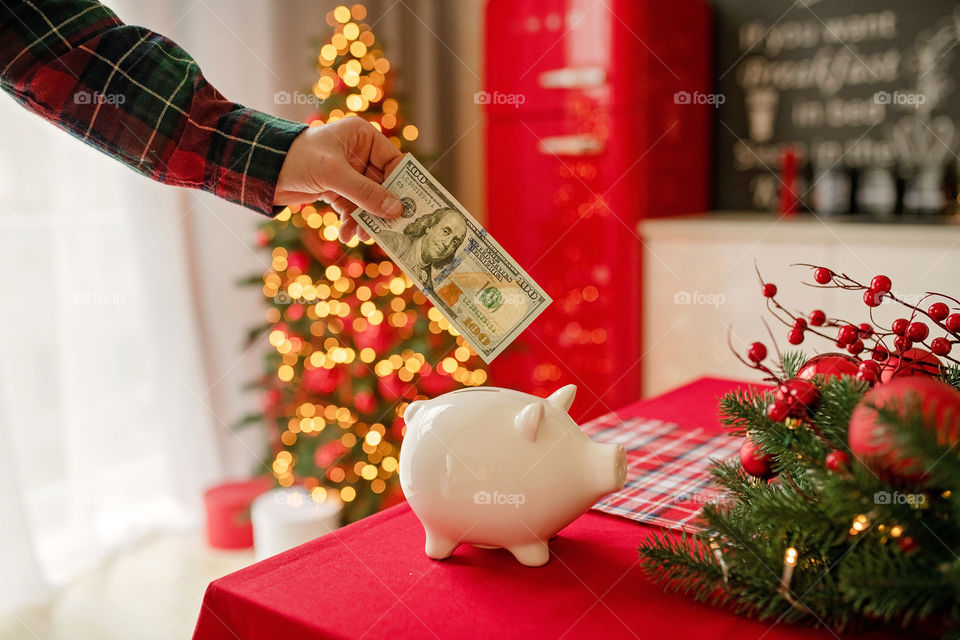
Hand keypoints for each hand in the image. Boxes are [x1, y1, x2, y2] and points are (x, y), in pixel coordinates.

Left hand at [274, 117, 404, 241]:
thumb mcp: (334, 175)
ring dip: (366, 220)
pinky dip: (351, 222)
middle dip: (382, 209)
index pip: (394, 162)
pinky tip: (345, 234)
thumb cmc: (297, 159)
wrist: (264, 171)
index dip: (402, 186)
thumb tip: (396, 210)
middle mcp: (360, 153)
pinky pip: (353, 208)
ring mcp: (350, 173)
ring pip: (369, 201)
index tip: (409, 209)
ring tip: (361, 235)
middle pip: (383, 186)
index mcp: (363, 137)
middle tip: (388, 230)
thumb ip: (365, 192)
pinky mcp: (338, 189)